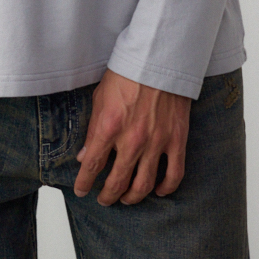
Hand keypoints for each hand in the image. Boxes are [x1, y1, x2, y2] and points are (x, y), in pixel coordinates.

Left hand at [73, 69, 190, 205]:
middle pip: (117, 181)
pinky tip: (158, 191)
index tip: (82, 190)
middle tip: (104, 199)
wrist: (158, 59)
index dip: (85, 182)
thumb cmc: (127, 73)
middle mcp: (132, 140)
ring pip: (144, 185)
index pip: (92, 165)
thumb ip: (93, 129)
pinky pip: (173, 174)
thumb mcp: (100, 97)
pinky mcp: (176, 140)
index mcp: (109, 127)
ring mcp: (156, 142)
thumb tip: (84, 156)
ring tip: (126, 199)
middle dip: (107, 195)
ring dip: (133, 197)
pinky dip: (166, 188)